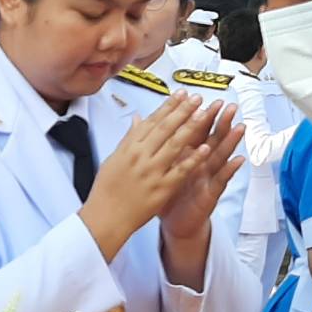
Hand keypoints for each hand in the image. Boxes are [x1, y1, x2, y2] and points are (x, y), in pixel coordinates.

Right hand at [79, 93, 212, 261]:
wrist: (105, 217)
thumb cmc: (107, 190)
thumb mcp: (113, 159)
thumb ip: (128, 138)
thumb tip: (138, 119)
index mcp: (128, 148)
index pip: (152, 121)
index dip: (168, 106)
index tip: (181, 94)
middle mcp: (140, 156)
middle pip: (165, 128)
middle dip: (183, 110)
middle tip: (197, 98)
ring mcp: (152, 172)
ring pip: (175, 145)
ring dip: (191, 127)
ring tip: (204, 114)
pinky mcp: (162, 188)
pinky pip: (181, 171)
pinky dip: (193, 159)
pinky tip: (205, 148)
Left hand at [160, 101, 244, 240]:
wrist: (173, 223)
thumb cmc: (165, 194)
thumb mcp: (157, 167)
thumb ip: (151, 142)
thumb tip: (139, 119)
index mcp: (185, 154)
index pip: (193, 130)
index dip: (196, 114)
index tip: (200, 96)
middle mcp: (200, 163)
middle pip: (210, 138)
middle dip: (219, 121)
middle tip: (227, 105)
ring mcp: (207, 177)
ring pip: (220, 156)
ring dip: (231, 141)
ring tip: (240, 126)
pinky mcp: (210, 193)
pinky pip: (221, 181)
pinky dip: (230, 170)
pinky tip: (239, 160)